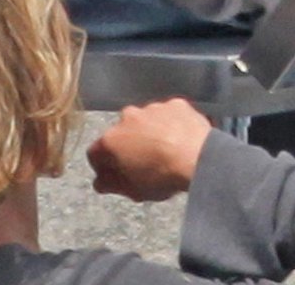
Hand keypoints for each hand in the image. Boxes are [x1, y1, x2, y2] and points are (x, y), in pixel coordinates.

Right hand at [86, 99, 213, 202]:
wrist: (198, 157)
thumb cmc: (161, 177)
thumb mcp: (133, 190)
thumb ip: (111, 184)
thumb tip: (100, 182)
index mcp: (111, 139)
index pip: (96, 153)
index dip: (103, 167)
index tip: (115, 176)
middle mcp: (127, 117)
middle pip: (122, 134)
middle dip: (129, 146)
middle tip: (144, 163)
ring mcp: (152, 107)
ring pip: (146, 121)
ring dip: (151, 133)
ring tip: (166, 151)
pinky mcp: (175, 104)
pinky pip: (169, 115)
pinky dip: (172, 125)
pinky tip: (182, 139)